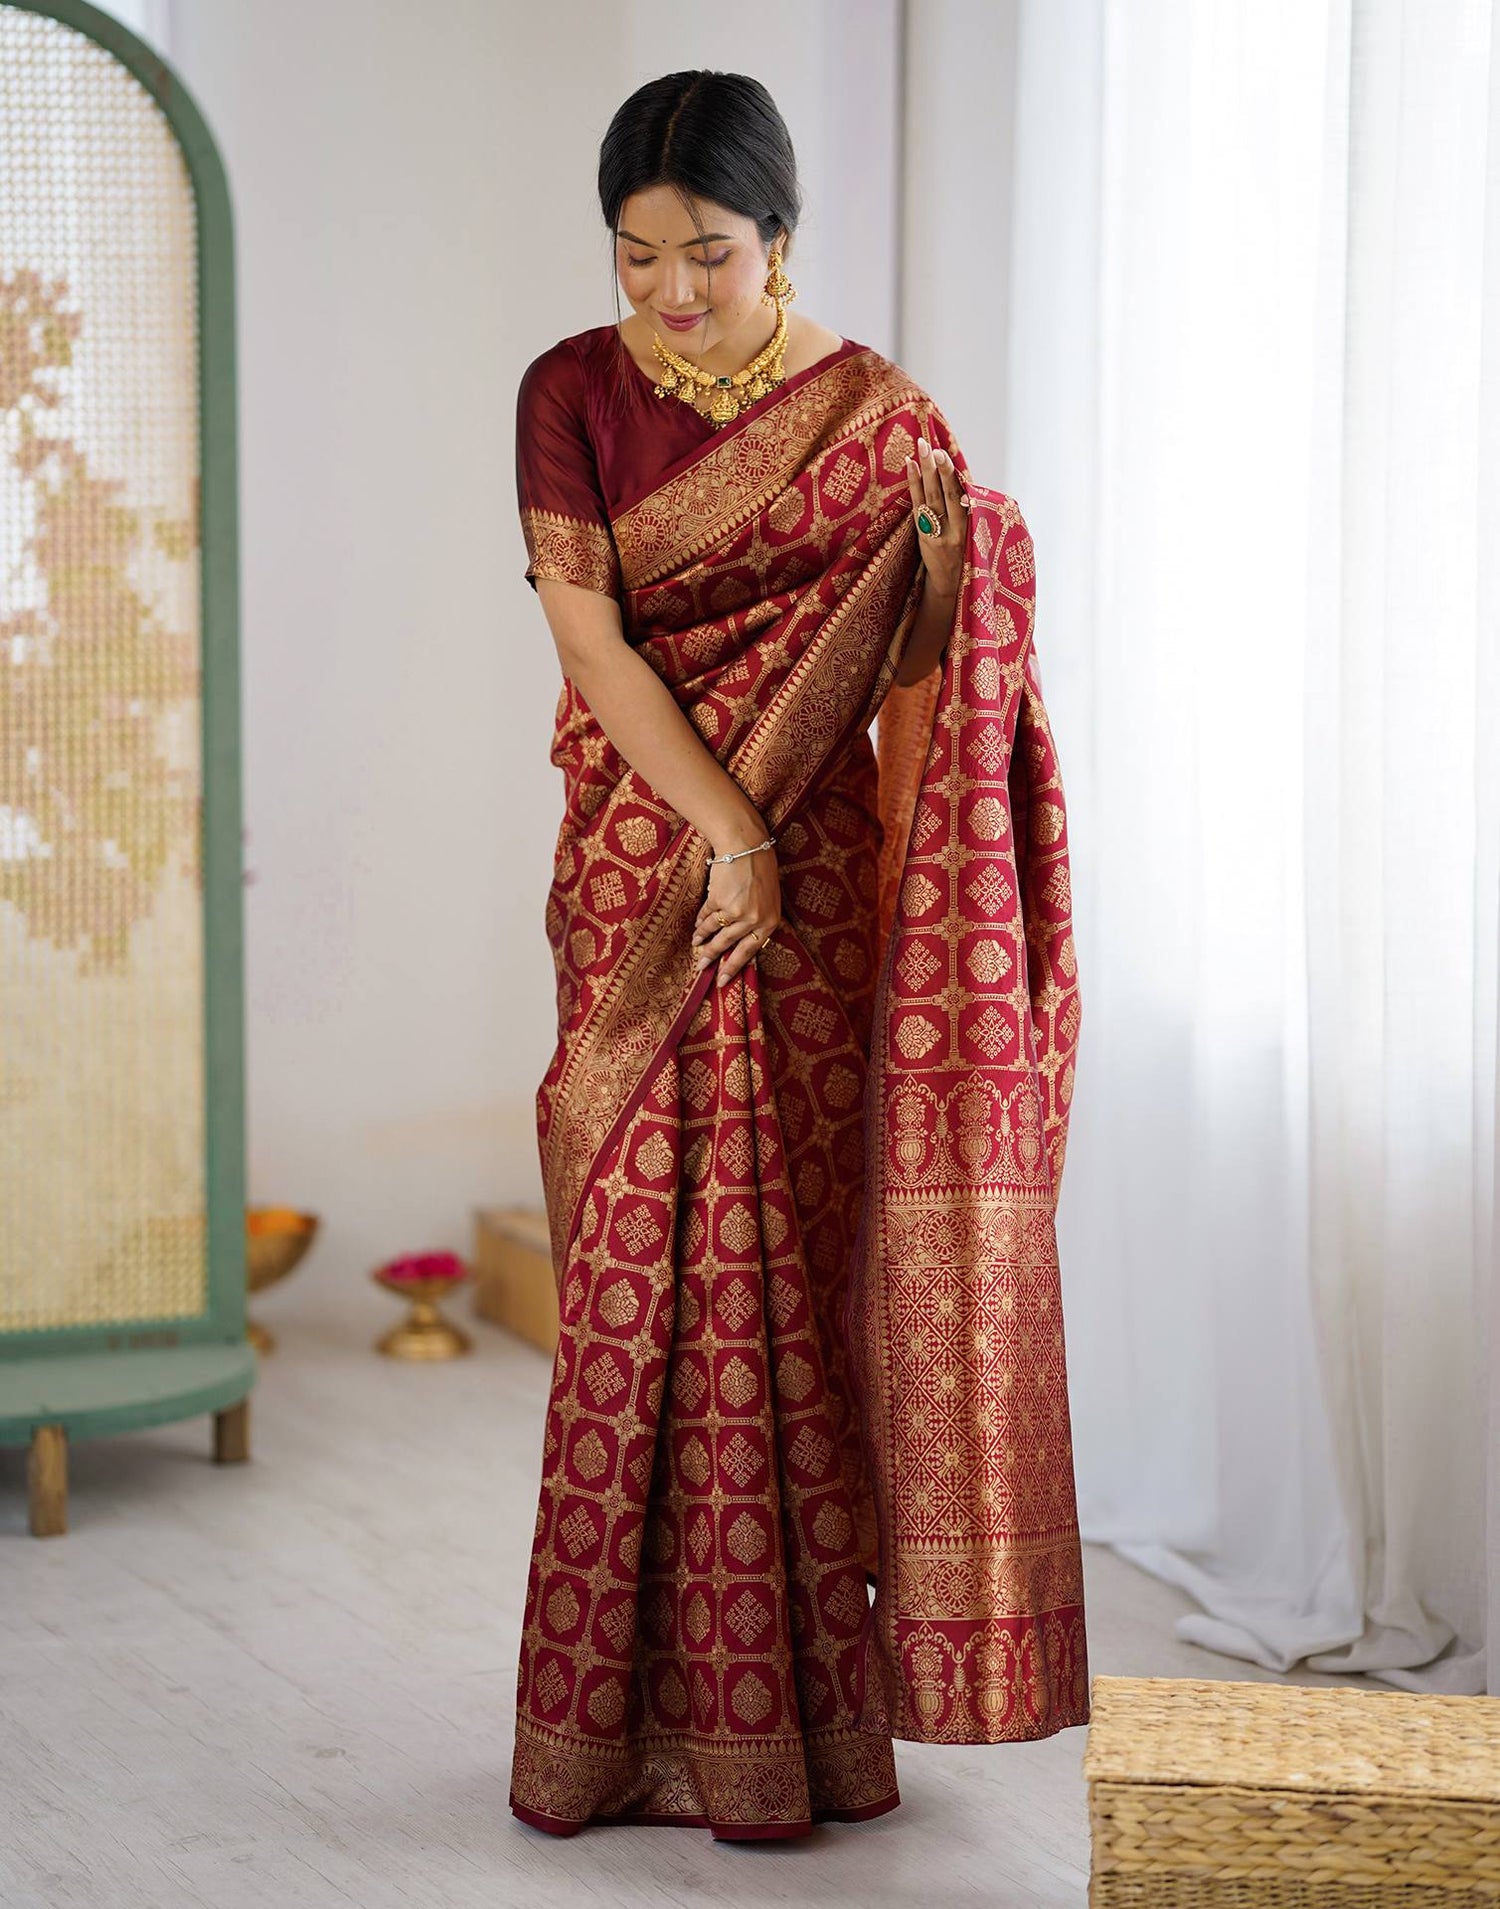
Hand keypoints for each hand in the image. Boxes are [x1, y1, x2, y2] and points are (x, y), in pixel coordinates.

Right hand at [691, 839, 781, 989]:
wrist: (747, 846)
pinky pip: (706, 916)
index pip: (749, 952)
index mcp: (769, 922)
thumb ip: (758, 922)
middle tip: (701, 968)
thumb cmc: (761, 872)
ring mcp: (735, 910)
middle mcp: (753, 919)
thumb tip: (740, 945)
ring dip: (702, 938)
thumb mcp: (769, 900)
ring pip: (714, 931)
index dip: (733, 967)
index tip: (721, 981)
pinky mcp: (719, 900)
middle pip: (728, 945)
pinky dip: (700, 921)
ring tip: (695, 944)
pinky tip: (696, 926)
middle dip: (712, 957)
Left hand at [904, 433, 966, 597]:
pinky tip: (910, 466)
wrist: (951, 586)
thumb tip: (962, 482)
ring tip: (920, 448)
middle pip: (944, 495)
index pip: (960, 497)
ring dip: (924, 471)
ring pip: (930, 499)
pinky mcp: (924, 538)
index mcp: (971, 530)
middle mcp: (953, 531)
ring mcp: (936, 535)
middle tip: (930, 446)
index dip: (952, 476)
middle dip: (937, 469)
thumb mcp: (976, 537)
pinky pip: (917, 508)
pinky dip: (914, 486)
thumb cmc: (968, 556)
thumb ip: (970, 512)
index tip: (945, 455)